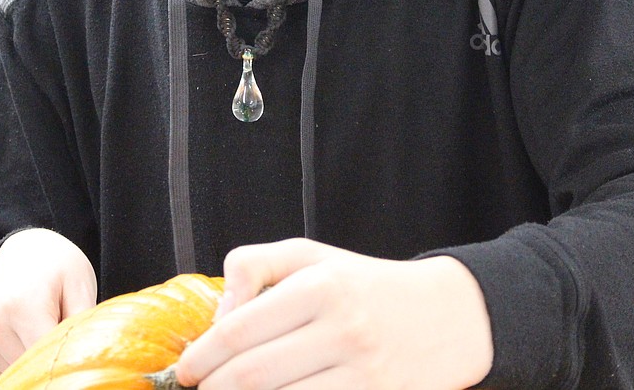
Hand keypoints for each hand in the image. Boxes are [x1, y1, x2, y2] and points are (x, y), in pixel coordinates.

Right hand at [0, 228, 96, 376]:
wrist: (24, 250)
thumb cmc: (56, 265)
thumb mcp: (80, 284)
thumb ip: (81, 324)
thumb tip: (83, 355)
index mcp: (22, 306)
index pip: (45, 358)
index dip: (65, 356)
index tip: (76, 343)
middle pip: (31, 366)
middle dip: (51, 355)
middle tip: (61, 325)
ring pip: (19, 369)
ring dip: (36, 357)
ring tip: (44, 322)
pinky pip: (7, 367)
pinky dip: (21, 356)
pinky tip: (29, 329)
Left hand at [175, 238, 492, 388]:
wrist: (446, 317)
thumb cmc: (362, 285)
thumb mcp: (311, 256)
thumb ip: (254, 267)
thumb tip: (218, 317)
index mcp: (321, 286)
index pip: (239, 331)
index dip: (202, 357)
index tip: (186, 371)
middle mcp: (343, 329)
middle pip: (252, 377)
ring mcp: (363, 374)